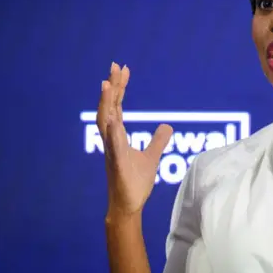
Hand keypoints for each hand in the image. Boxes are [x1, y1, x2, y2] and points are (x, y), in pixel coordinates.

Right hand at [97, 62, 172, 219]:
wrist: (128, 206)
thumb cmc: (135, 183)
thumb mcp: (151, 157)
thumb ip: (158, 140)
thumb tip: (167, 126)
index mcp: (118, 137)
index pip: (117, 106)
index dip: (119, 88)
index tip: (122, 69)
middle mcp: (112, 141)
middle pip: (110, 108)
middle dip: (112, 86)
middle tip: (115, 65)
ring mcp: (112, 152)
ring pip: (106, 123)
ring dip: (106, 104)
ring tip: (107, 84)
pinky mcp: (117, 166)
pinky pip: (114, 148)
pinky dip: (113, 134)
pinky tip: (114, 121)